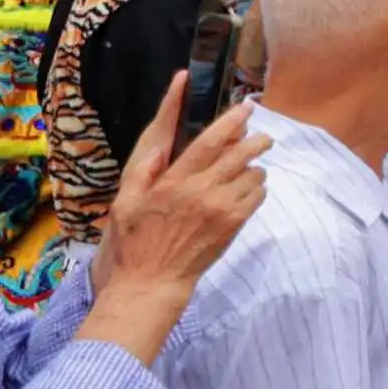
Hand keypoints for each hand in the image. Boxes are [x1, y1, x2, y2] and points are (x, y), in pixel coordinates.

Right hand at [90, 97, 267, 333]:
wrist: (153, 280)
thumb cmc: (135, 242)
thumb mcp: (124, 204)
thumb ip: (140, 173)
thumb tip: (157, 150)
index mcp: (174, 181)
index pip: (210, 141)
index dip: (232, 121)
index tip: (247, 108)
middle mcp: (201, 190)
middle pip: (242, 154)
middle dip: (258, 140)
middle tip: (263, 138)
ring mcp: (221, 208)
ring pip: (254, 175)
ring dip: (255, 168)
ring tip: (247, 171)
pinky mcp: (234, 225)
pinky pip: (257, 197)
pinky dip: (257, 190)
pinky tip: (246, 192)